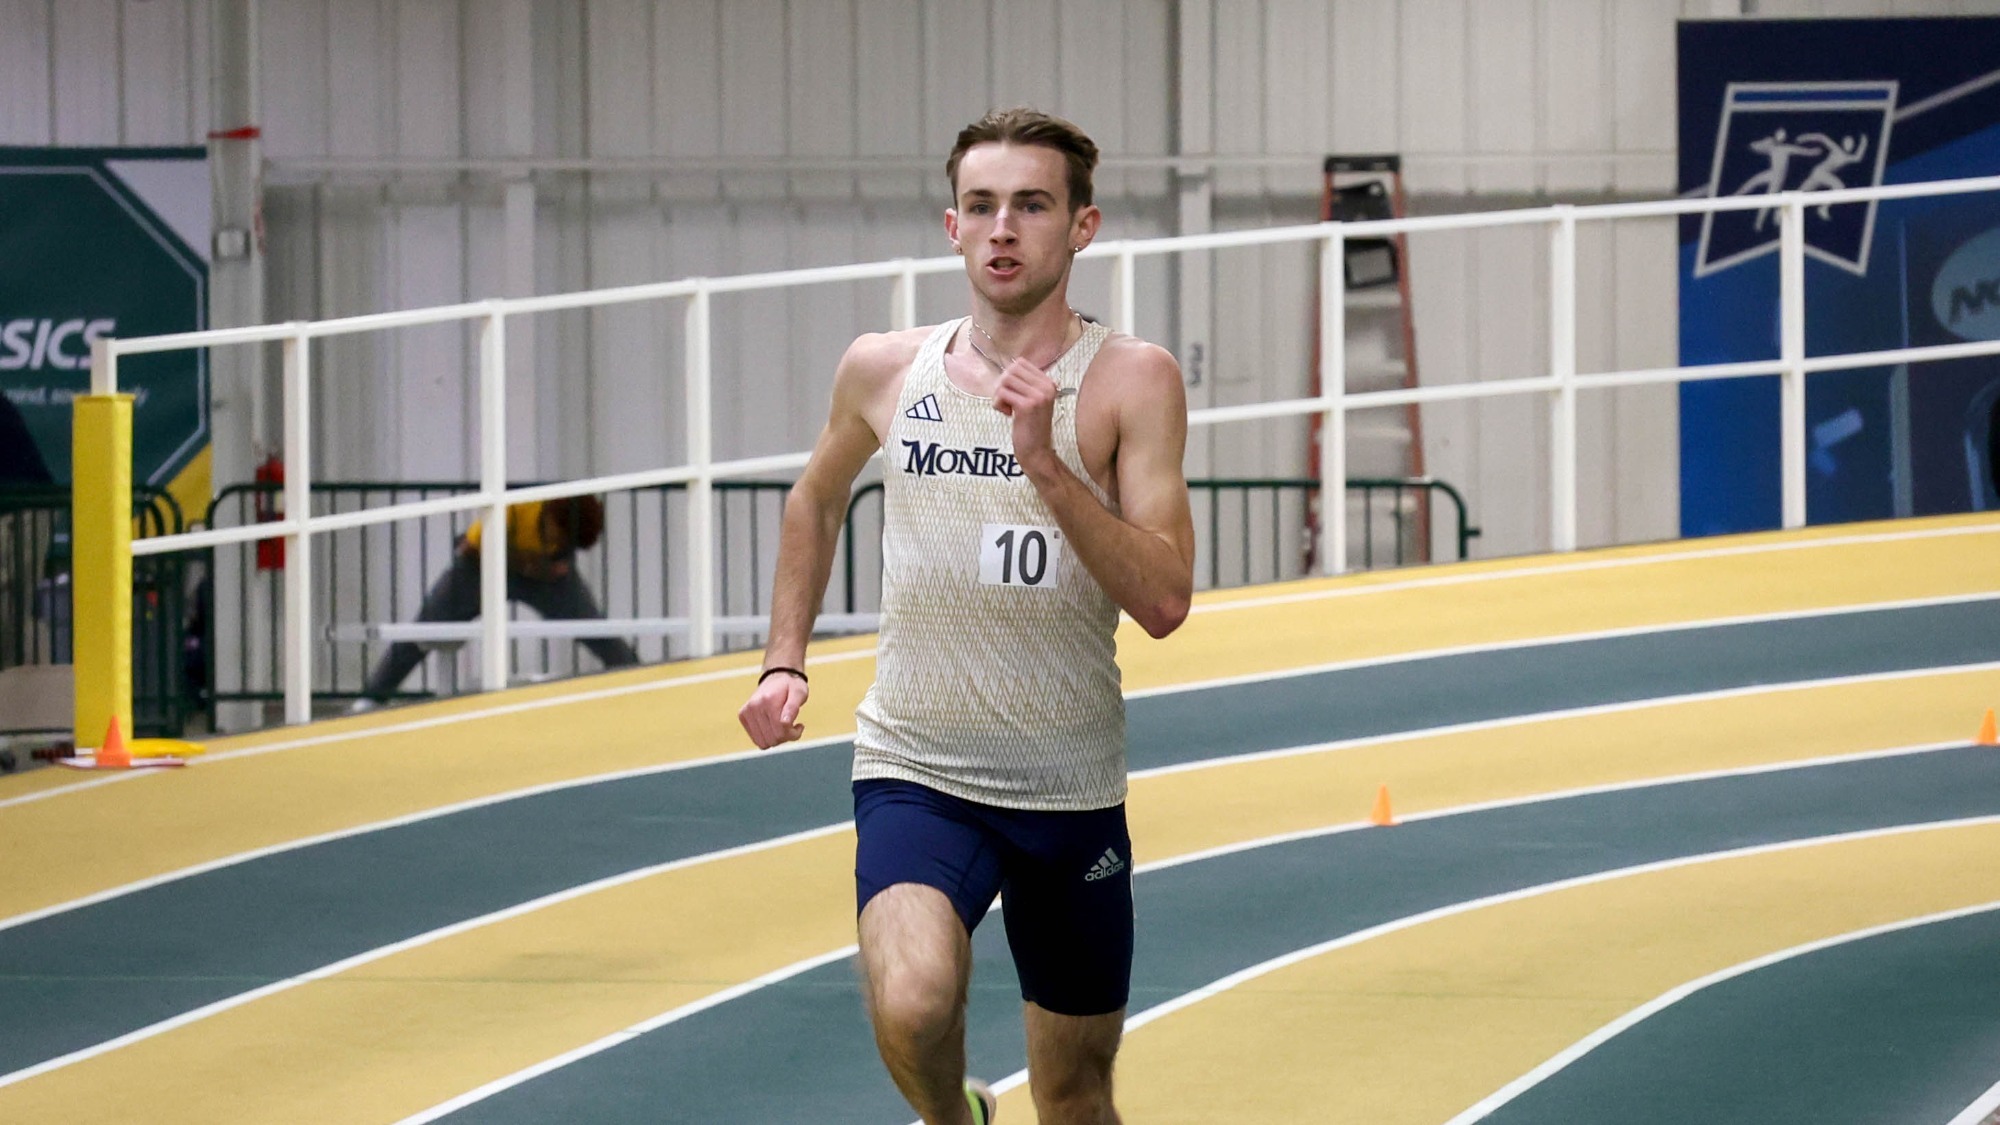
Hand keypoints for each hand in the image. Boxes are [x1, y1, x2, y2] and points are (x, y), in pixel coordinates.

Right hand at [738, 671, 808, 748]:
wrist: (777, 675)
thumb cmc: (791, 686)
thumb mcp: (799, 693)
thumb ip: (793, 707)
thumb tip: (785, 723)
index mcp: (769, 700)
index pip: (781, 730)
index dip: (793, 734)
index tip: (799, 726)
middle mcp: (754, 707)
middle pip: (772, 739)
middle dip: (785, 736)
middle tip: (792, 726)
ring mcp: (746, 711)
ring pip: (763, 742)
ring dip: (776, 739)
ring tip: (782, 726)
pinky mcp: (743, 716)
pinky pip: (756, 739)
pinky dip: (767, 737)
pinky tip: (773, 726)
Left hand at [991, 356, 1057, 470]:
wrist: (1037, 452)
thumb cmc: (1030, 427)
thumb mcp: (1034, 401)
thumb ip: (1025, 384)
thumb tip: (1008, 366)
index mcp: (1049, 383)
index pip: (1021, 363)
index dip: (1009, 376)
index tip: (1013, 394)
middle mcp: (1046, 387)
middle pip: (1011, 369)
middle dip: (1002, 384)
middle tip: (1007, 401)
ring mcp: (1038, 396)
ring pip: (1005, 380)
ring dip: (999, 394)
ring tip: (1007, 408)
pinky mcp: (1027, 406)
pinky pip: (1002, 393)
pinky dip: (998, 404)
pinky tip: (1007, 414)